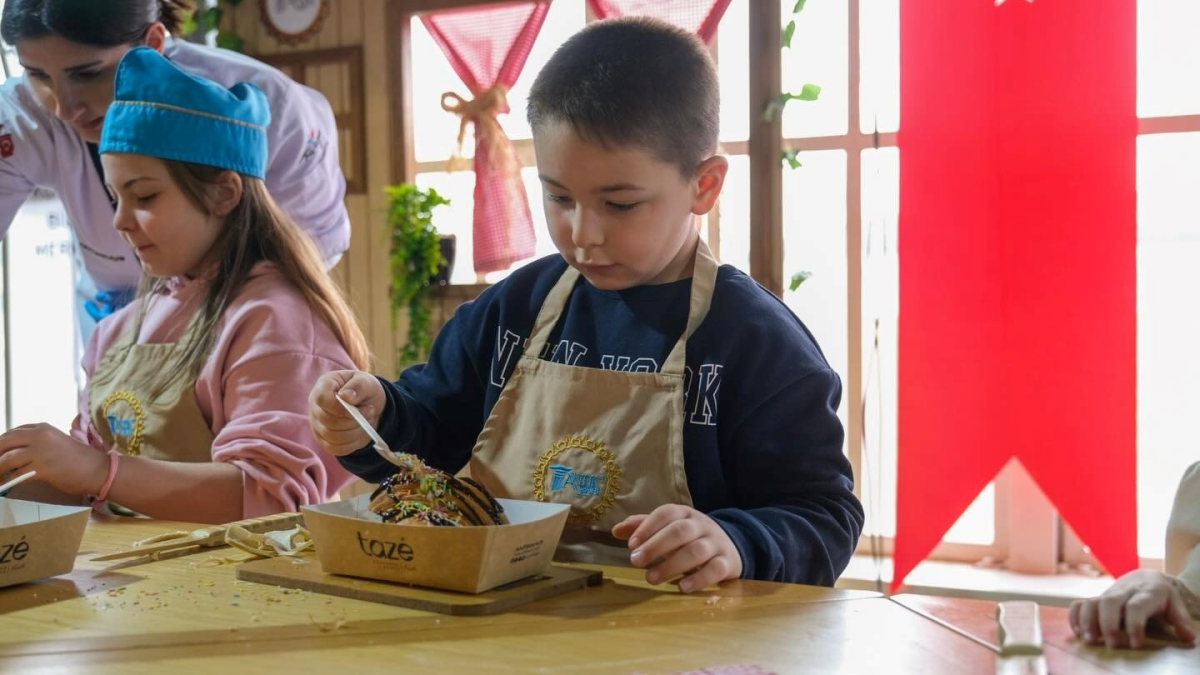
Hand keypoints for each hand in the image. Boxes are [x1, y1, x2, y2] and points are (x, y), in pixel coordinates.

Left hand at [0, 423, 108, 495]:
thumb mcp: (56, 443)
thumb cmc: (80, 459)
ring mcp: (40, 451)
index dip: (0, 444)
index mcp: (42, 428)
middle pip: (4, 442)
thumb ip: (38, 444)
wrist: (98, 469)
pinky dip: (5, 482)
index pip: (12, 432)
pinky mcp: (42, 468)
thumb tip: (17, 455)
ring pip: (6, 459)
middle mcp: (39, 436)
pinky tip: (2, 486)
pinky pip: (16, 475)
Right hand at [308, 370, 385, 455]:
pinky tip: (359, 432)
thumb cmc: (364, 389)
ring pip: (332, 436)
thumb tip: (345, 396)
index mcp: (324, 385)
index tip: (358, 408)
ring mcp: (317, 424)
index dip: (340, 407)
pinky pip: (335, 448)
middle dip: (353, 420)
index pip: (322, 399)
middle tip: (369, 412)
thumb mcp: (366, 381)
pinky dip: (351, 444)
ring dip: (355, 431)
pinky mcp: (323, 440)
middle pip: (328, 420)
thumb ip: (358, 386)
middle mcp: (315, 405)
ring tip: (365, 421)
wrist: (368, 404)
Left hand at [612, 504, 742, 593]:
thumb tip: (616, 531)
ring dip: (671, 565)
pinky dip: (699, 579)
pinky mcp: (727, 563)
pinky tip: (681, 588)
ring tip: (651, 579)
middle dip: (656, 546)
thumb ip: (644, 527)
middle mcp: (701, 526)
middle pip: (680, 531)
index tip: (631, 545)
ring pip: (697, 550)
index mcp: (685, 514)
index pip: (667, 513)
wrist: (731, 547)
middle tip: (635, 562)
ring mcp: (716, 543)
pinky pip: (716, 569)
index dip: (648, 527)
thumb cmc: (690, 538)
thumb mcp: (669, 528)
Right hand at [1068, 569, 1196, 648]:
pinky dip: (1075, 618)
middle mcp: (1123, 592)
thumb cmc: (1160, 596)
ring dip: (1087, 621)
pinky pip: (1079, 604)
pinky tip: (1078, 633)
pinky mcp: (1095, 599)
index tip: (1136, 644)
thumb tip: (1188, 636)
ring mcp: (1107, 594)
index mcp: (1145, 592)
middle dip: (1108, 624)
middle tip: (1112, 645)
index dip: (1135, 624)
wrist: (1145, 577)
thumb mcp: (1175, 605)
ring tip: (1090, 641)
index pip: (1136, 606)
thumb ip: (1180, 620)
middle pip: (1110, 602)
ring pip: (1091, 602)